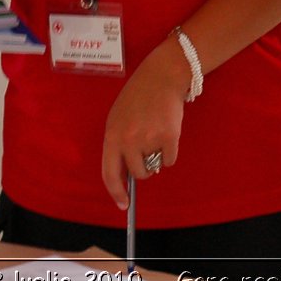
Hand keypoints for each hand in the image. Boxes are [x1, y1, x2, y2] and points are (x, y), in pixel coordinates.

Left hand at [100, 40, 188, 208]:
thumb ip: (118, 144)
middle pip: (138, 173)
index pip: (109, 173)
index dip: (116, 192)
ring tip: (156, 133)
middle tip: (148, 150)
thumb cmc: (138, 96)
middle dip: (144, 167)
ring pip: (155, 166)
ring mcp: (149, 139)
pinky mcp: (169, 137)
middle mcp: (128, 140)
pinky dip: (170, 152)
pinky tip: (168, 131)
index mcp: (112, 135)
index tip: (123, 204)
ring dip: (157, 157)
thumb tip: (126, 173)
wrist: (162, 76)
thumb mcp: (118, 118)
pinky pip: (170, 160)